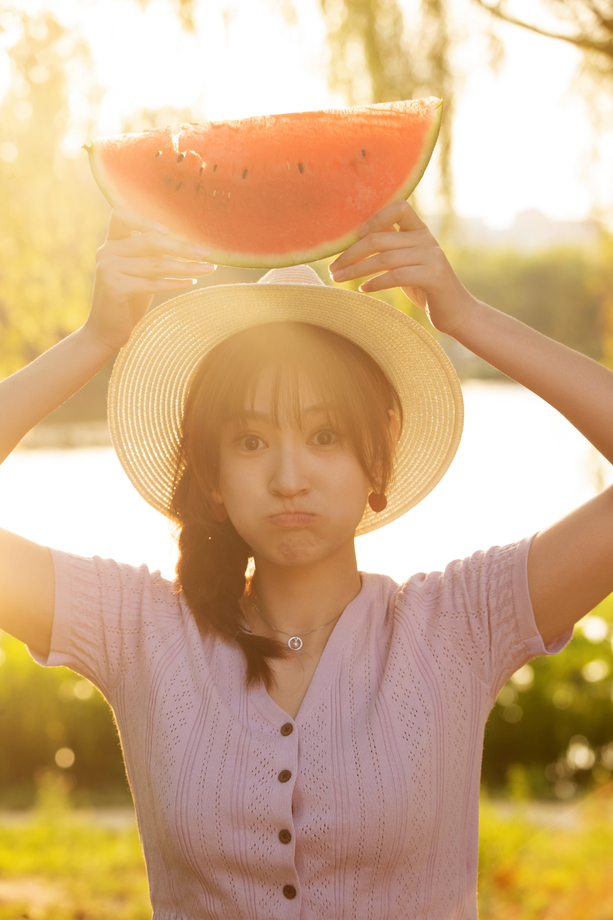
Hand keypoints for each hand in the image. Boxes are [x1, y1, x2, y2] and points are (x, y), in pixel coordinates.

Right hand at [85, 206, 215, 353]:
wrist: (106, 330)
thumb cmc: (129, 299)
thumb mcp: (140, 272)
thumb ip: (152, 255)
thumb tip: (191, 245)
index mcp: (111, 243)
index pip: (120, 215)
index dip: (144, 219)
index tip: (169, 231)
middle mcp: (106, 252)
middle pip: (149, 240)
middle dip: (182, 247)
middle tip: (206, 253)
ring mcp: (107, 269)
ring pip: (155, 264)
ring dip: (186, 266)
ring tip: (207, 269)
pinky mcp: (114, 288)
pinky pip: (151, 283)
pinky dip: (174, 283)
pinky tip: (190, 283)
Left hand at [328, 200, 476, 336]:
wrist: (456, 312)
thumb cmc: (425, 288)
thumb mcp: (407, 263)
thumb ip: (391, 249)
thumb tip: (355, 241)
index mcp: (420, 231)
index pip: (399, 208)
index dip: (375, 218)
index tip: (356, 235)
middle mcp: (427, 239)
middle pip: (380, 239)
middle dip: (351, 254)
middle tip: (333, 268)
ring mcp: (432, 257)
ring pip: (384, 259)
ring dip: (356, 270)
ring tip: (339, 279)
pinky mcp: (433, 276)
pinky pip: (396, 276)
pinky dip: (376, 283)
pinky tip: (363, 289)